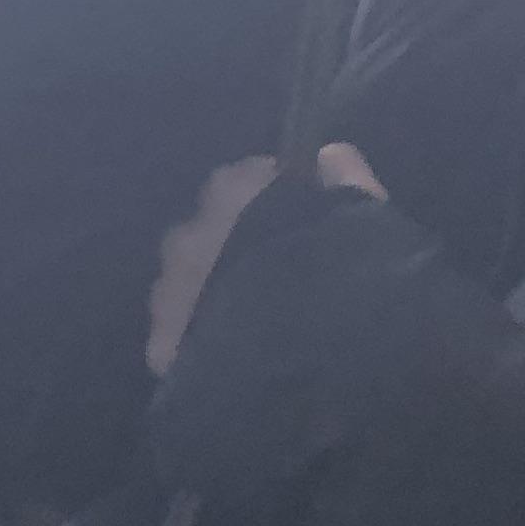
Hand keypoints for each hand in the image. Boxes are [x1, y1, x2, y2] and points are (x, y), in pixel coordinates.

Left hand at [147, 142, 386, 375]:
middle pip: (210, 234)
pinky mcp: (162, 346)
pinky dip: (198, 349)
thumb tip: (330, 156)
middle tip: (276, 283)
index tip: (300, 223)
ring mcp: (168, 290)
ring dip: (213, 298)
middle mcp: (188, 232)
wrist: (300, 359)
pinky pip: (176, 342)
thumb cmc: (336, 277)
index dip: (275, 200)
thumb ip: (346, 181)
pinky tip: (229, 369)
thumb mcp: (362, 220)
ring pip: (188, 287)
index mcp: (232, 190)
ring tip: (252, 330)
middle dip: (235, 251)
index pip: (248, 178)